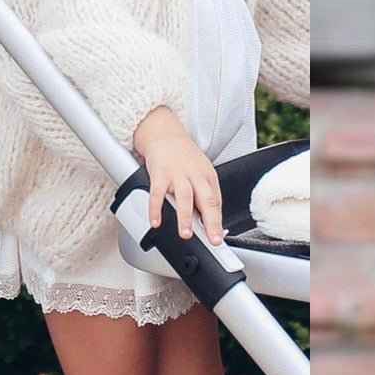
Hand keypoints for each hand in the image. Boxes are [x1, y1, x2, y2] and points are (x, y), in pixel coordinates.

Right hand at [130, 106, 224, 245]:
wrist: (165, 135)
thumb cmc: (185, 157)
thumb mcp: (202, 173)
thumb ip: (205, 196)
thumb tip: (208, 222)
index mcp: (208, 177)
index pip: (216, 203)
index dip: (218, 223)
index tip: (218, 239)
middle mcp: (195, 176)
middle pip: (206, 200)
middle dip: (210, 222)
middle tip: (212, 239)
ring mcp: (177, 175)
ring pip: (184, 197)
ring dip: (185, 217)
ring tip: (185, 234)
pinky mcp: (159, 174)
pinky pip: (157, 194)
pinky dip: (155, 209)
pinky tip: (155, 221)